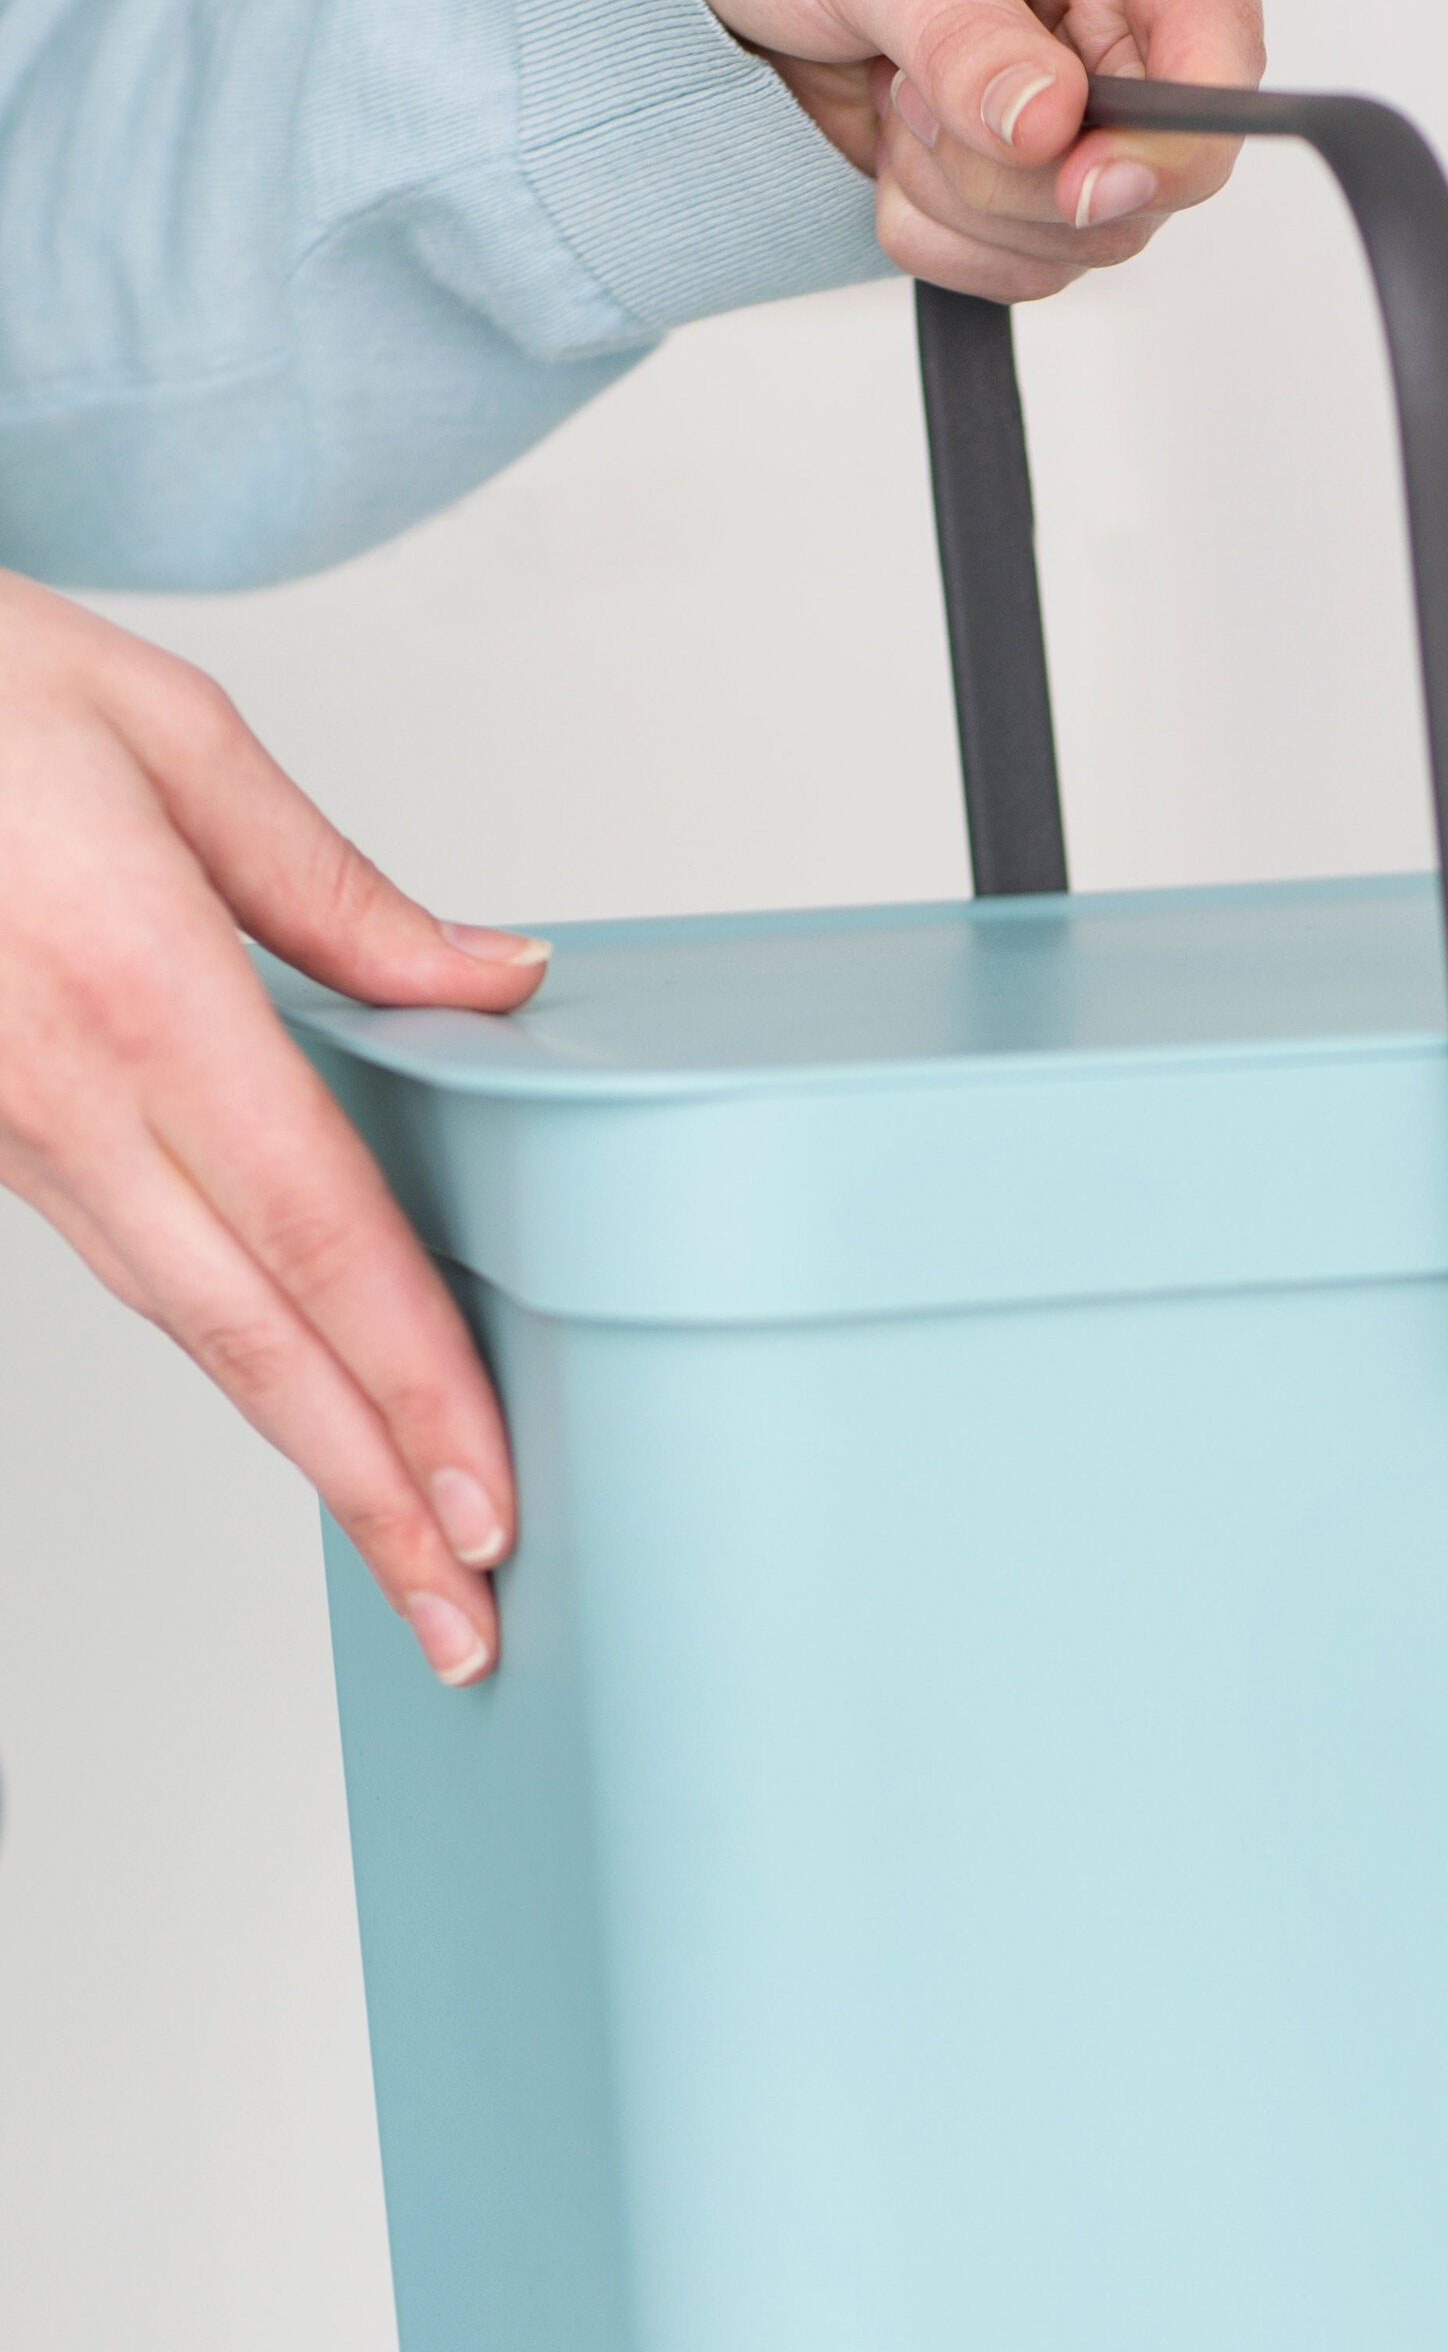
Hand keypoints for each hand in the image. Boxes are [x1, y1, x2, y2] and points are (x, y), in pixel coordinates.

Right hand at [0, 573, 548, 1685]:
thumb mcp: (161, 729)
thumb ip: (336, 887)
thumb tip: (494, 978)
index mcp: (132, 989)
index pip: (318, 1231)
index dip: (412, 1381)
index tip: (488, 1497)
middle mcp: (60, 1093)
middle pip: (252, 1334)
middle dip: (369, 1492)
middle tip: (466, 1622)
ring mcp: (4, 1130)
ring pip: (184, 1325)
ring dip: (307, 1446)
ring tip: (407, 1548)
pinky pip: (125, 1267)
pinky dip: (229, 1355)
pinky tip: (304, 1405)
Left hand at [680, 0, 1264, 303]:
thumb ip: (965, 32)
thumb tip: (1048, 128)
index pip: (1219, 41)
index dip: (1173, 134)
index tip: (1087, 177)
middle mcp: (1126, 10)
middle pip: (1152, 173)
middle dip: (1019, 172)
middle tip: (912, 89)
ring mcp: (1082, 103)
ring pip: (1084, 236)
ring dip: (967, 200)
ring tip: (894, 89)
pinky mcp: (1027, 176)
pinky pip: (1021, 264)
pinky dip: (941, 231)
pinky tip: (894, 139)